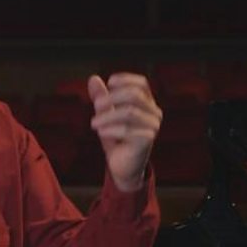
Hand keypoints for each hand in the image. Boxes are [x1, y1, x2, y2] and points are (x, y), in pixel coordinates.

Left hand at [87, 73, 161, 192]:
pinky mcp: (147, 140)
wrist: (123, 167)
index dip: (125, 79)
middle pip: (134, 95)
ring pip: (129, 112)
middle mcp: (154, 113)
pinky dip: (111, 130)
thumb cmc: (117, 140)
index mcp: (147, 104)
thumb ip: (101, 98)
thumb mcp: (106, 116)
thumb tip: (93, 78)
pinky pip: (127, 130)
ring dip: (107, 116)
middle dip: (112, 97)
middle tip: (96, 105)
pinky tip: (101, 132)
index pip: (141, 84)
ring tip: (93, 124)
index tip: (109, 83)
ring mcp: (153, 127)